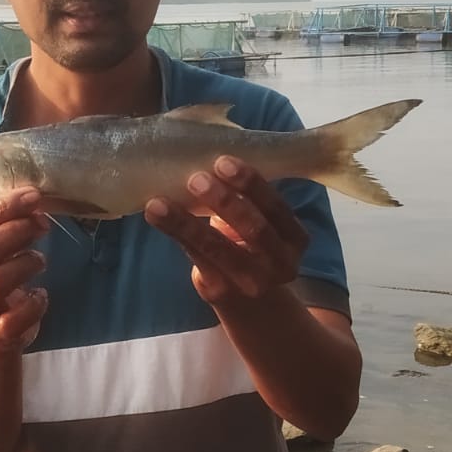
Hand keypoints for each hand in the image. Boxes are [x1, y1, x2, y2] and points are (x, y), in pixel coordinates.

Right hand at [0, 188, 50, 350]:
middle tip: (42, 224)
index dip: (5, 208)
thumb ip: (4, 222)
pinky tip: (39, 294)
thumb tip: (33, 204)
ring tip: (39, 260)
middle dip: (18, 231)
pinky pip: (17, 315)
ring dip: (25, 263)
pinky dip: (35, 301)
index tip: (33, 197)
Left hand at [145, 155, 309, 308]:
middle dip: (225, 202)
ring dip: (186, 222)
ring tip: (159, 202)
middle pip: (255, 230)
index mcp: (294, 237)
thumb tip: (205, 152)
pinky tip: (156, 215)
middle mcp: (280, 263)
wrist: (248, 298)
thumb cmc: (249, 244)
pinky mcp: (220, 291)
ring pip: (217, 248)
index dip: (252, 184)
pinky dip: (176, 234)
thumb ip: (247, 198)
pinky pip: (197, 258)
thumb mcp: (261, 223)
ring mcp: (252, 282)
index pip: (277, 208)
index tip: (224, 161)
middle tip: (196, 178)